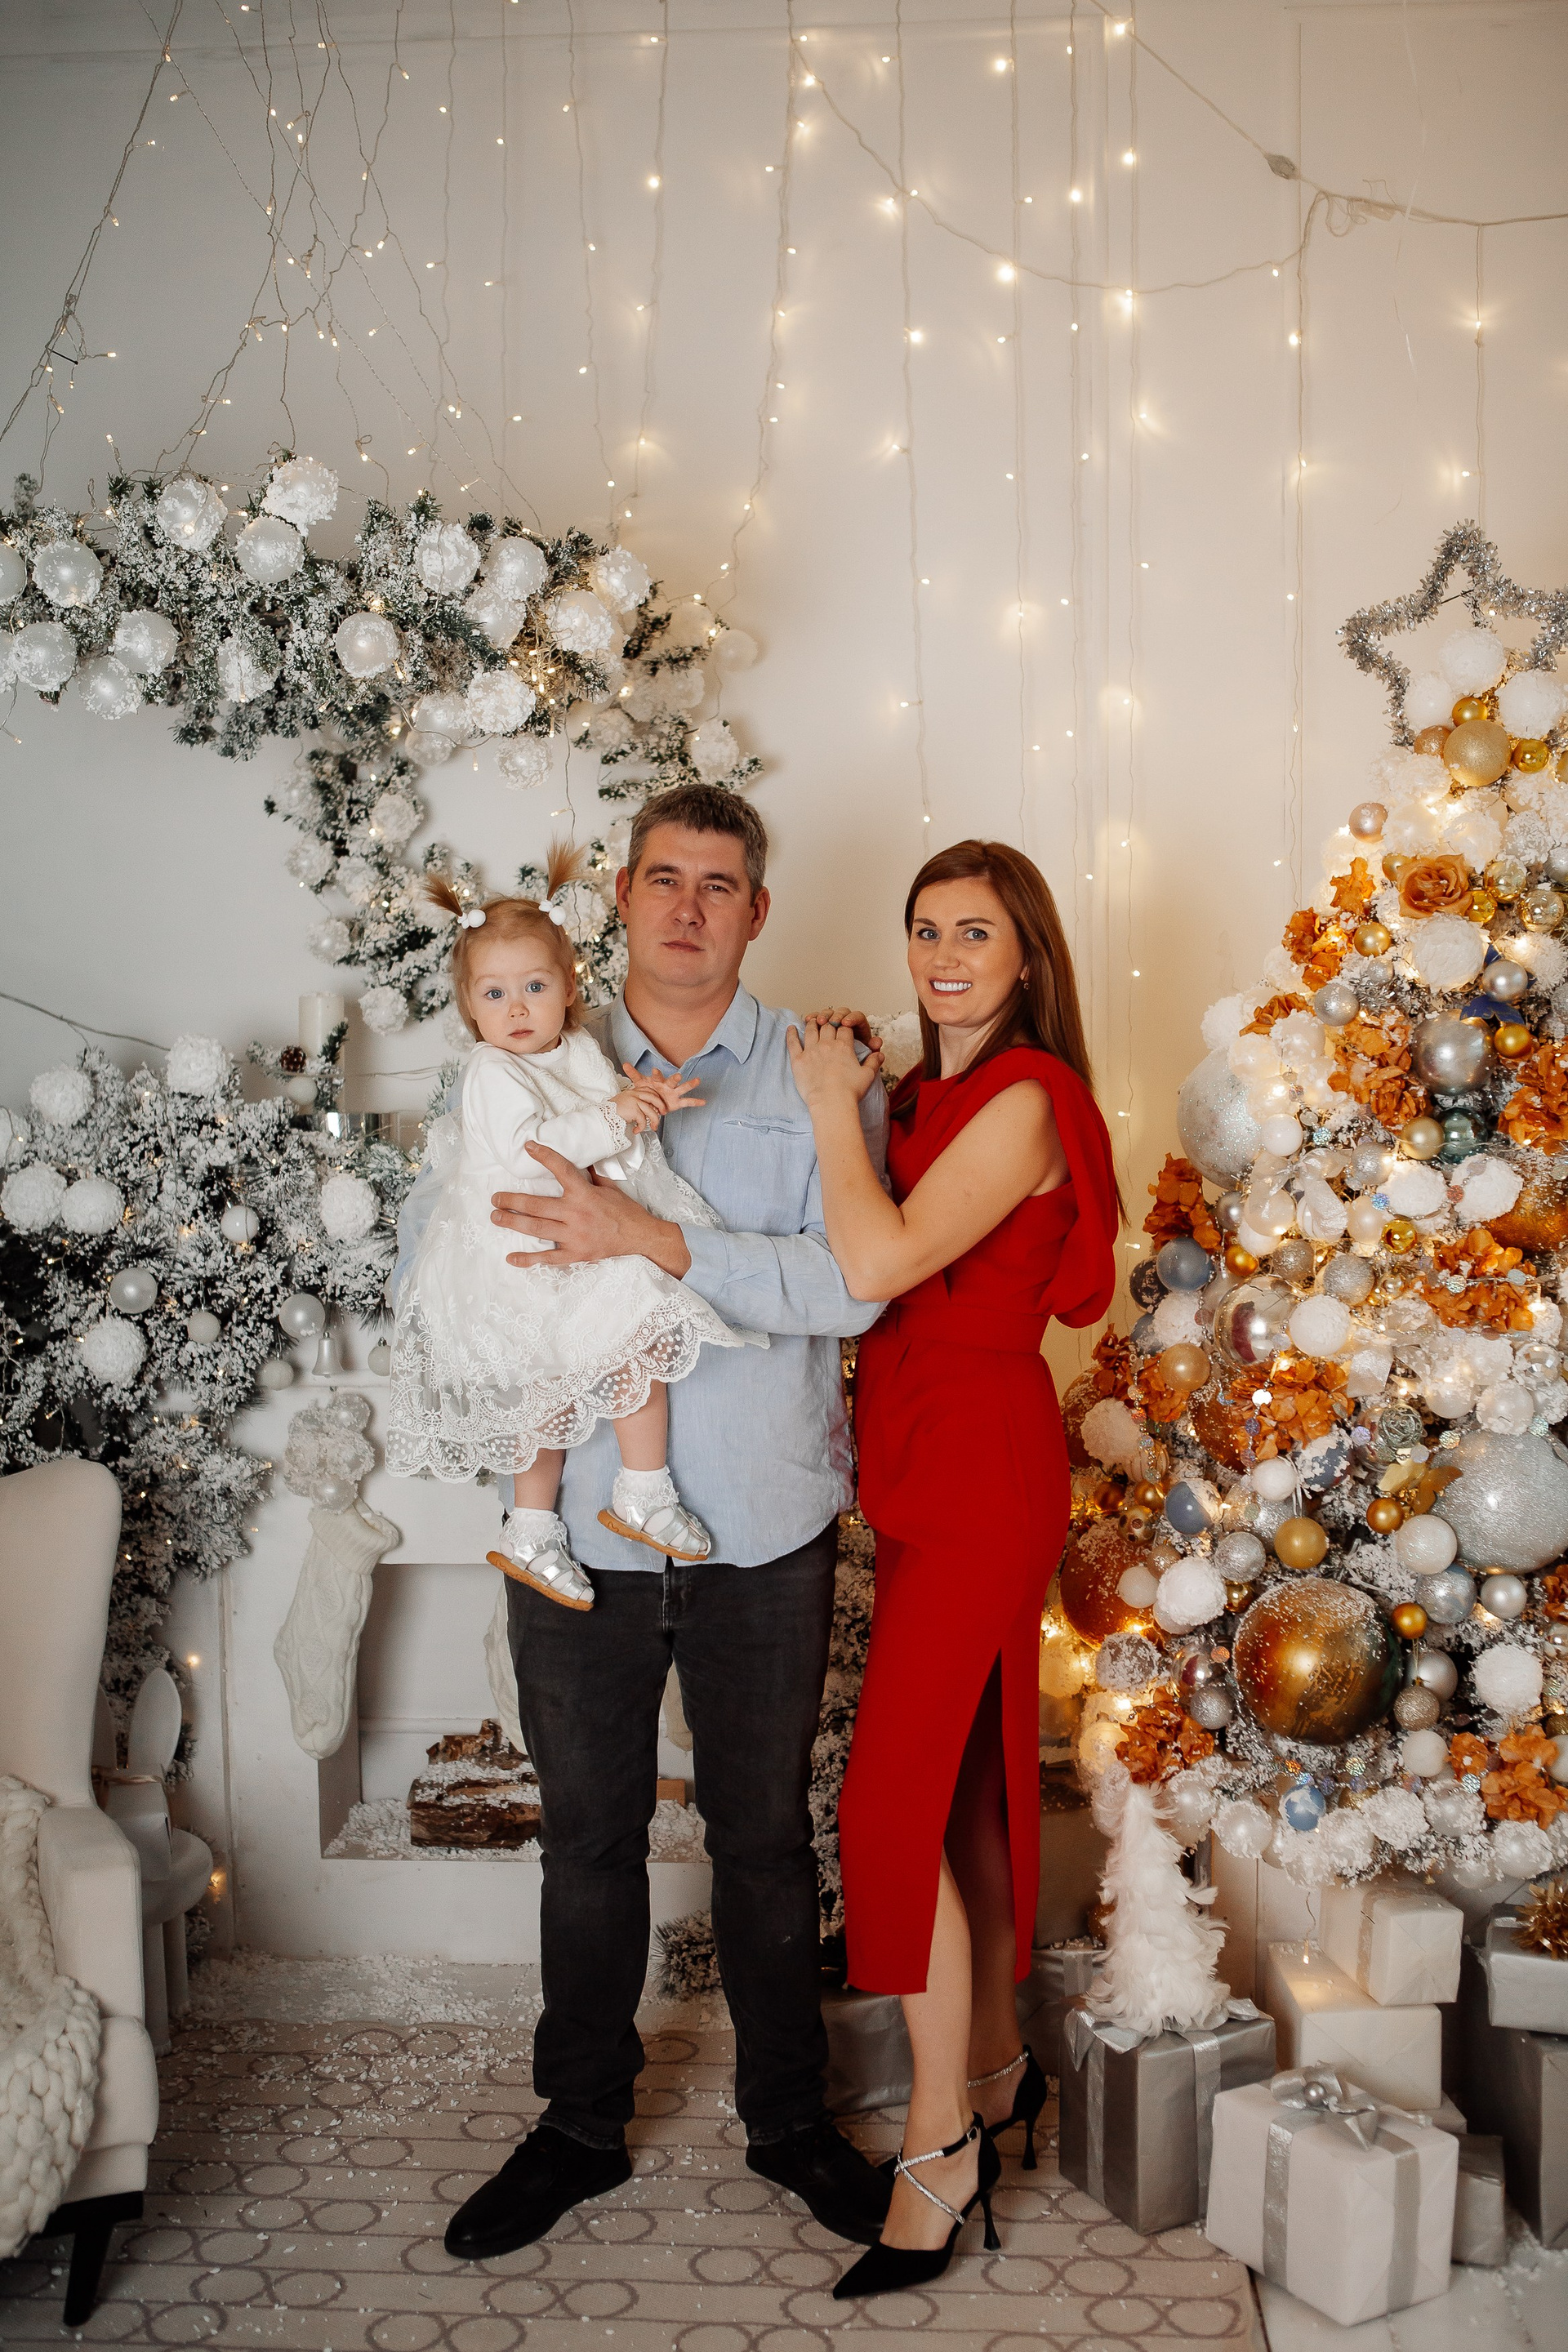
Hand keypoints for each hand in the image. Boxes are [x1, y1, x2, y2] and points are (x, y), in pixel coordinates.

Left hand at [494, 1144, 692, 1274]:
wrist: (640, 1237)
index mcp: (584, 1194)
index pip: (560, 1170)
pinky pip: (548, 1258)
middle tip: (495, 1198)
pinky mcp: (575, 1254)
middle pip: (537, 1205)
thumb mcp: (609, 1188)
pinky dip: (528, 1259)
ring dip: (513, 1222)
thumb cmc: (625, 1211)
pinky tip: (511, 1258)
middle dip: (512, 1200)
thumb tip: (581, 1156)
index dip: (544, 1156)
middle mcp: (576, 1214)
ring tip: (496, 1218)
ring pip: (537, 1229)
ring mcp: (574, 1236)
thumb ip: (591, 1174)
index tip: (527, 1147)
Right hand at [611, 1087, 659, 1137]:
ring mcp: (634, 1102)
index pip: (648, 1090)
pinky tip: (636, 1130)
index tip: (659, 1105)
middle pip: (653, 1098)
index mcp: (632, 1092)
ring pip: (651, 1111)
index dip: (656, 1097)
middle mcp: (634, 1095)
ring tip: (653, 1127)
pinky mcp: (633, 1110)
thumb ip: (633, 1103)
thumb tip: (645, 1111)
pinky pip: (643, 1120)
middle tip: (663, 1113)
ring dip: (654, 1121)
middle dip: (661, 1106)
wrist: (602, 1116)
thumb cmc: (610, 1112)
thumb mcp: (623, 1103)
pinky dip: (641, 1127)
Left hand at [622, 1062, 705, 1119]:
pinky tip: (704, 1101)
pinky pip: (687, 1102)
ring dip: (690, 1085)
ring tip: (698, 1081)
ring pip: (683, 1088)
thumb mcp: (640, 1083)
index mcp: (658, 1081)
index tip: (654, 1070)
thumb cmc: (648, 1090)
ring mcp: (674, 1093)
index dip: (656, 1074)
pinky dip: (695, 1102)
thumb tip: (624, 1064)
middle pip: (672, 1081)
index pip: (657, 1076)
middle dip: (675, 1078)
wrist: (652, 1101)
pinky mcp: (677, 1102)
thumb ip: (634, 1074)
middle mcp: (668, 1086)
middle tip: (678, 1075)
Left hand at [786, 1015, 883, 1111]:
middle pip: (827, 1026)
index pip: (844, 1029)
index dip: (844, 1026)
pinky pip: (793, 1043)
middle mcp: (827, 1045)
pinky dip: (791, 1034)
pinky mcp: (798, 1060)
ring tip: (811, 1021)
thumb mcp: (868, 1075)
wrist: (831, 1102)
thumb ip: (873, 1062)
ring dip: (811, 1024)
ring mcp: (811, 1051)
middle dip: (828, 1022)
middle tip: (826, 1022)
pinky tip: (791, 1028)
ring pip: (810, 1030)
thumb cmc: (850, 1091)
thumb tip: (879, 1054)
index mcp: (844, 1046)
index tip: (842, 1026)